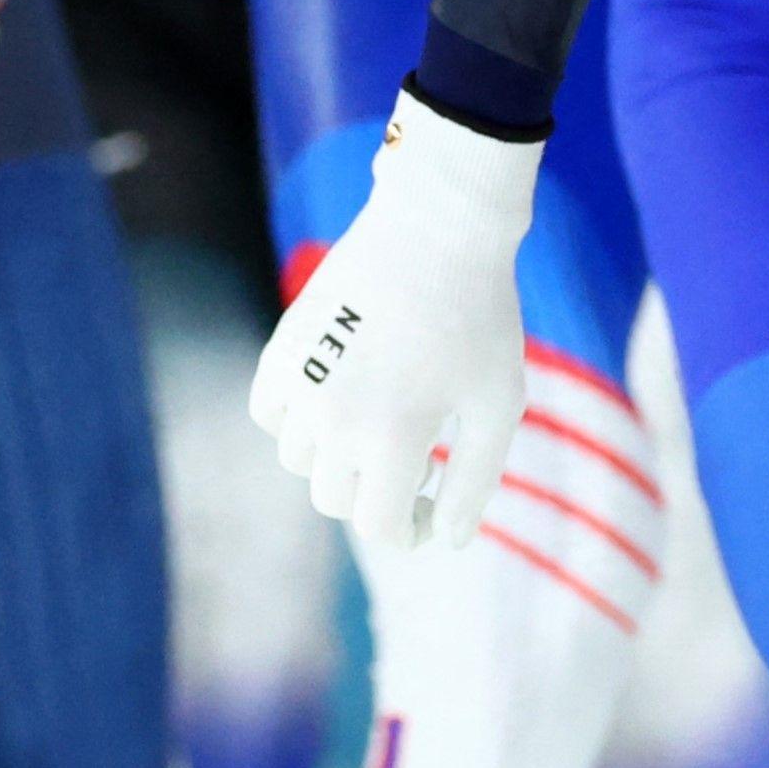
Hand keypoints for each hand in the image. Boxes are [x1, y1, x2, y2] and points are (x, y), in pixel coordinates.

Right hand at [248, 93, 537, 551]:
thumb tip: (447, 541)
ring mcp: (302, 381)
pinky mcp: (282, 347)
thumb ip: (474, 483)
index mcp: (395, 438)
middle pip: (337, 500)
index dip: (411, 531)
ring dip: (338, 458)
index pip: (380, 527)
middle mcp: (336, 418)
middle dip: (378, 494)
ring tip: (382, 421)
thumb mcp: (497, 404)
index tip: (432, 510)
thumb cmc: (480, 318)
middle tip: (418, 463)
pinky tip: (340, 397)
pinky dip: (297, 419)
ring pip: (301, 460)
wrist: (437, 226)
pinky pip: (271, 413)